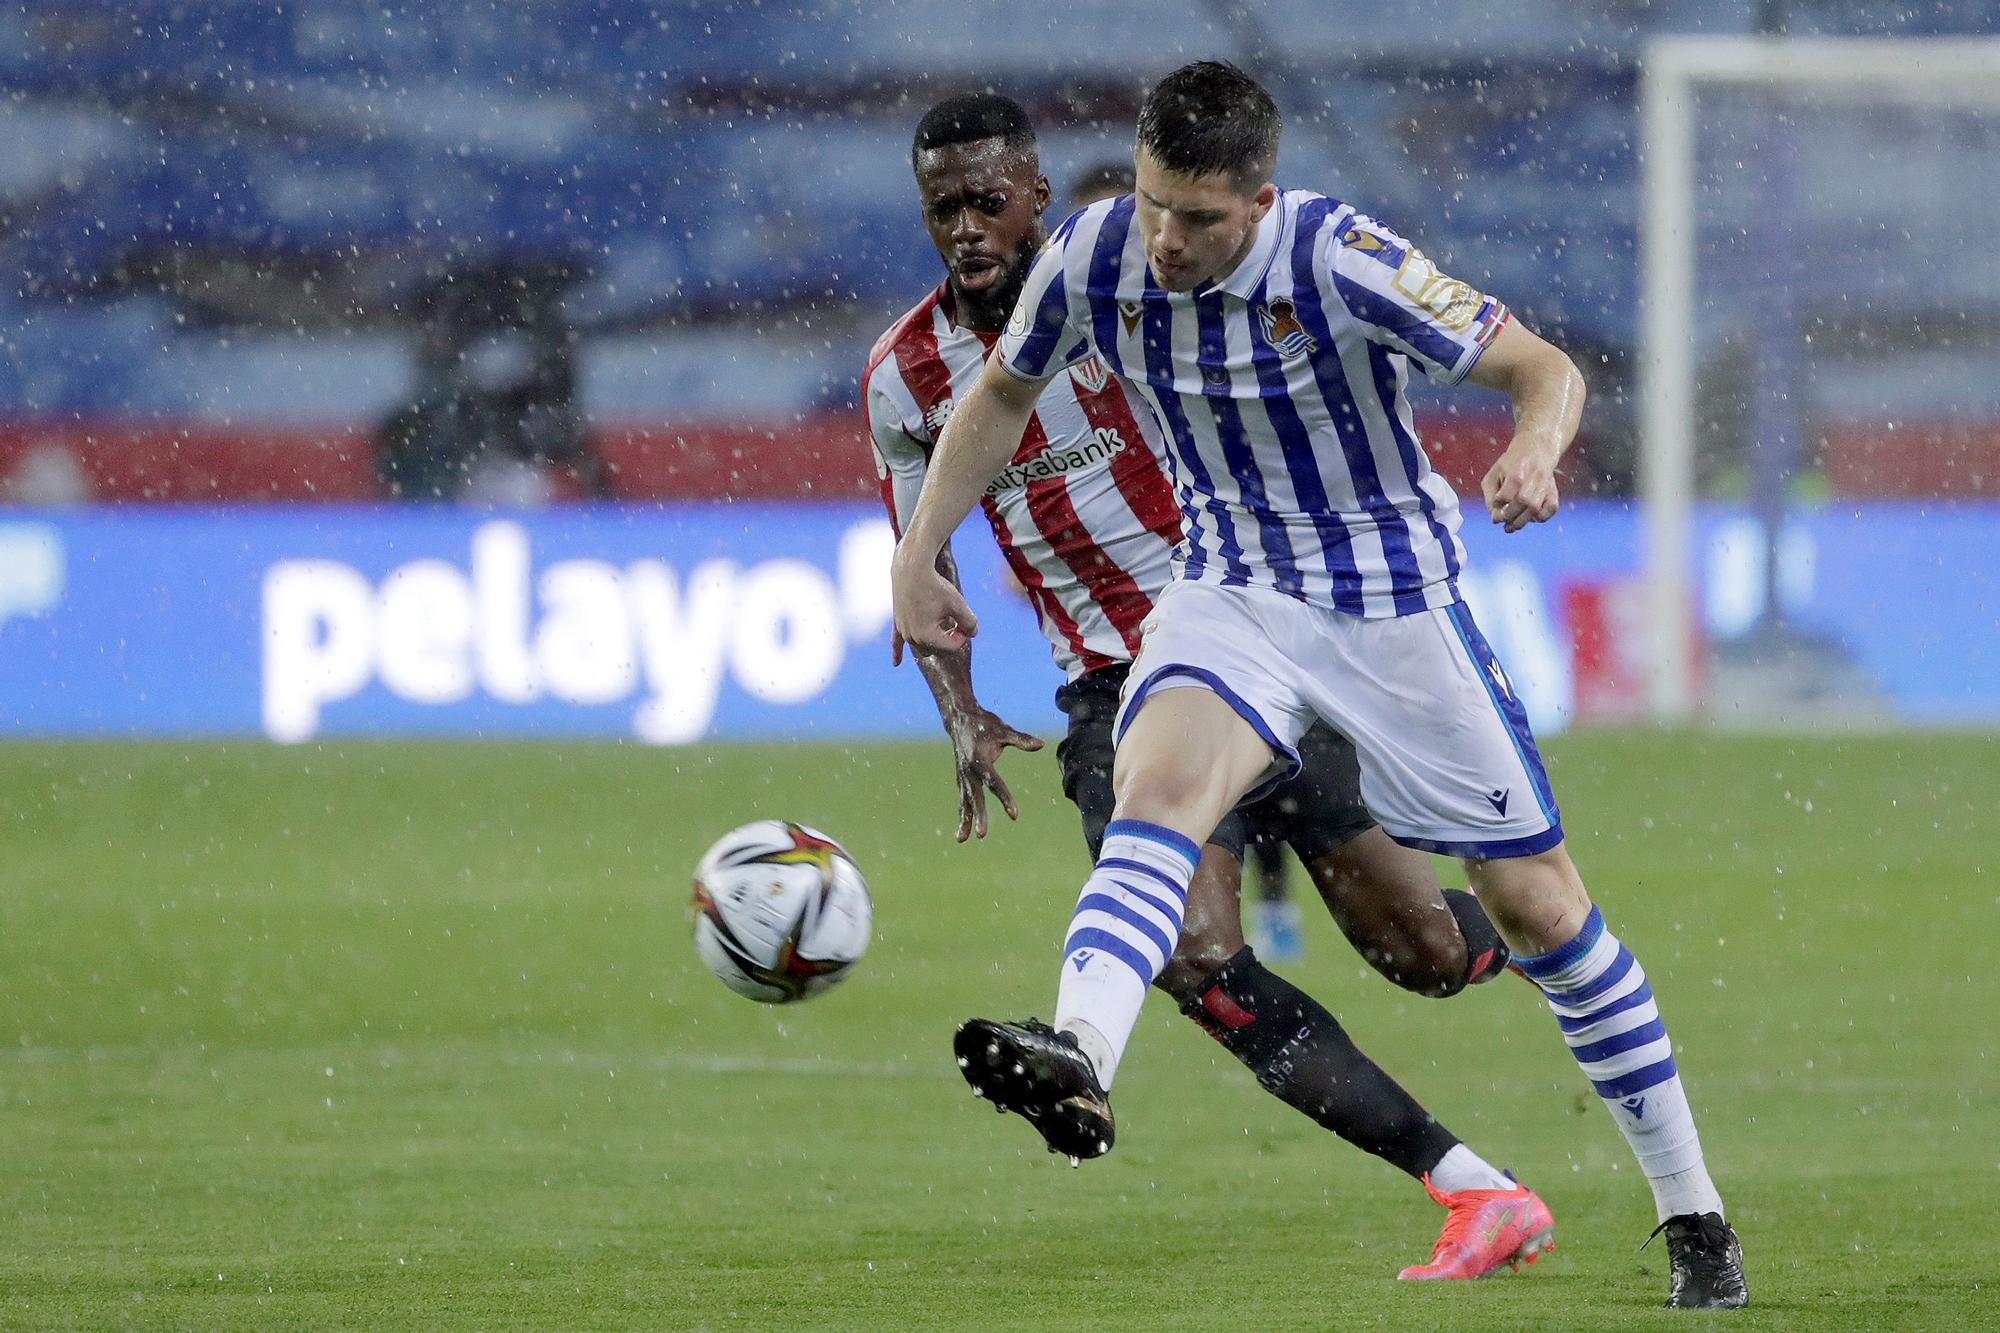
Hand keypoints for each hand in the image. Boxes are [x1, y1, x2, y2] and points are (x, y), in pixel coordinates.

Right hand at [892, 548, 978, 651]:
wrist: (910, 568)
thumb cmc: (935, 586)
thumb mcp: (958, 603)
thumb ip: (970, 622)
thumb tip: (973, 633)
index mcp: (926, 636)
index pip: (952, 646)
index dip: (964, 633)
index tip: (965, 618)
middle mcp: (912, 637)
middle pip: (938, 647)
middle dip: (949, 635)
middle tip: (955, 616)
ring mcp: (903, 630)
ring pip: (923, 644)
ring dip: (935, 635)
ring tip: (940, 616)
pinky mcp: (897, 622)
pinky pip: (896, 642)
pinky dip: (897, 652)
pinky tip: (896, 664)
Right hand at [946, 708, 1042, 840]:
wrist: (959, 718)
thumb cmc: (984, 724)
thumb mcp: (1002, 729)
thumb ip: (1020, 739)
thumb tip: (1041, 745)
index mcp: (980, 759)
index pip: (994, 782)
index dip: (1005, 798)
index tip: (1014, 815)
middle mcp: (969, 771)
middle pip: (976, 797)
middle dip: (979, 816)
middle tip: (982, 835)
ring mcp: (963, 776)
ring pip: (965, 802)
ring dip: (965, 821)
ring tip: (963, 840)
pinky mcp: (961, 779)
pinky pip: (962, 800)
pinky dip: (963, 814)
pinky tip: (962, 832)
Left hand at [1481, 443, 1560, 532]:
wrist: (1536, 448)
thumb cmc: (1511, 464)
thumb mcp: (1494, 474)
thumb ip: (1490, 495)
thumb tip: (1494, 517)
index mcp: (1516, 472)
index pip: (1505, 495)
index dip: (1497, 505)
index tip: (1496, 506)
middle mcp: (1533, 478)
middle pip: (1522, 502)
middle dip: (1509, 516)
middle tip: (1502, 522)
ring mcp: (1545, 485)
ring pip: (1535, 509)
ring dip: (1521, 522)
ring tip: (1510, 527)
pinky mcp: (1553, 491)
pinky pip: (1551, 509)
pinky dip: (1540, 517)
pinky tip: (1529, 518)